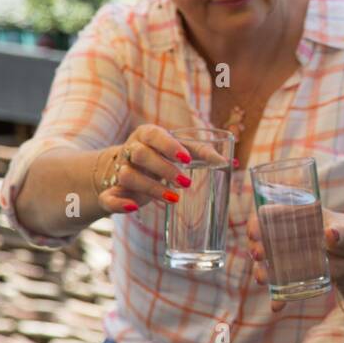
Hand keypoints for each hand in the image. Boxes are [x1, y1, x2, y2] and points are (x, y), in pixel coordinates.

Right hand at [96, 124, 211, 215]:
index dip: (169, 145)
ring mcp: (119, 171)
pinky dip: (119, 203)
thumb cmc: (162, 156)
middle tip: (186, 182)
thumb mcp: (181, 151)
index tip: (186, 159)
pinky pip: (108, 197)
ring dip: (151, 188)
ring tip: (174, 199)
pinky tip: (133, 208)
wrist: (128, 169)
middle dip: (164, 168)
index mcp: (147, 135)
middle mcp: (131, 150)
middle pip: (140, 154)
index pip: (154, 135)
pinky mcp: (112, 192)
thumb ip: (204, 154)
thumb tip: (235, 163)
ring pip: (128, 176)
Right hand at [249, 207, 343, 313]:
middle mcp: (285, 237)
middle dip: (256, 247)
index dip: (257, 222)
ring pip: (266, 264)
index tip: (255, 233)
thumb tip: (330, 234)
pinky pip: (280, 288)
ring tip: (263, 279)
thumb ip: (342, 233)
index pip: (268, 215)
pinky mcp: (293, 277)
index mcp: (295, 216)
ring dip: (261, 272)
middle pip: (261, 240)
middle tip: (259, 255)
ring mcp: (287, 258)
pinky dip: (277, 298)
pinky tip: (276, 306)